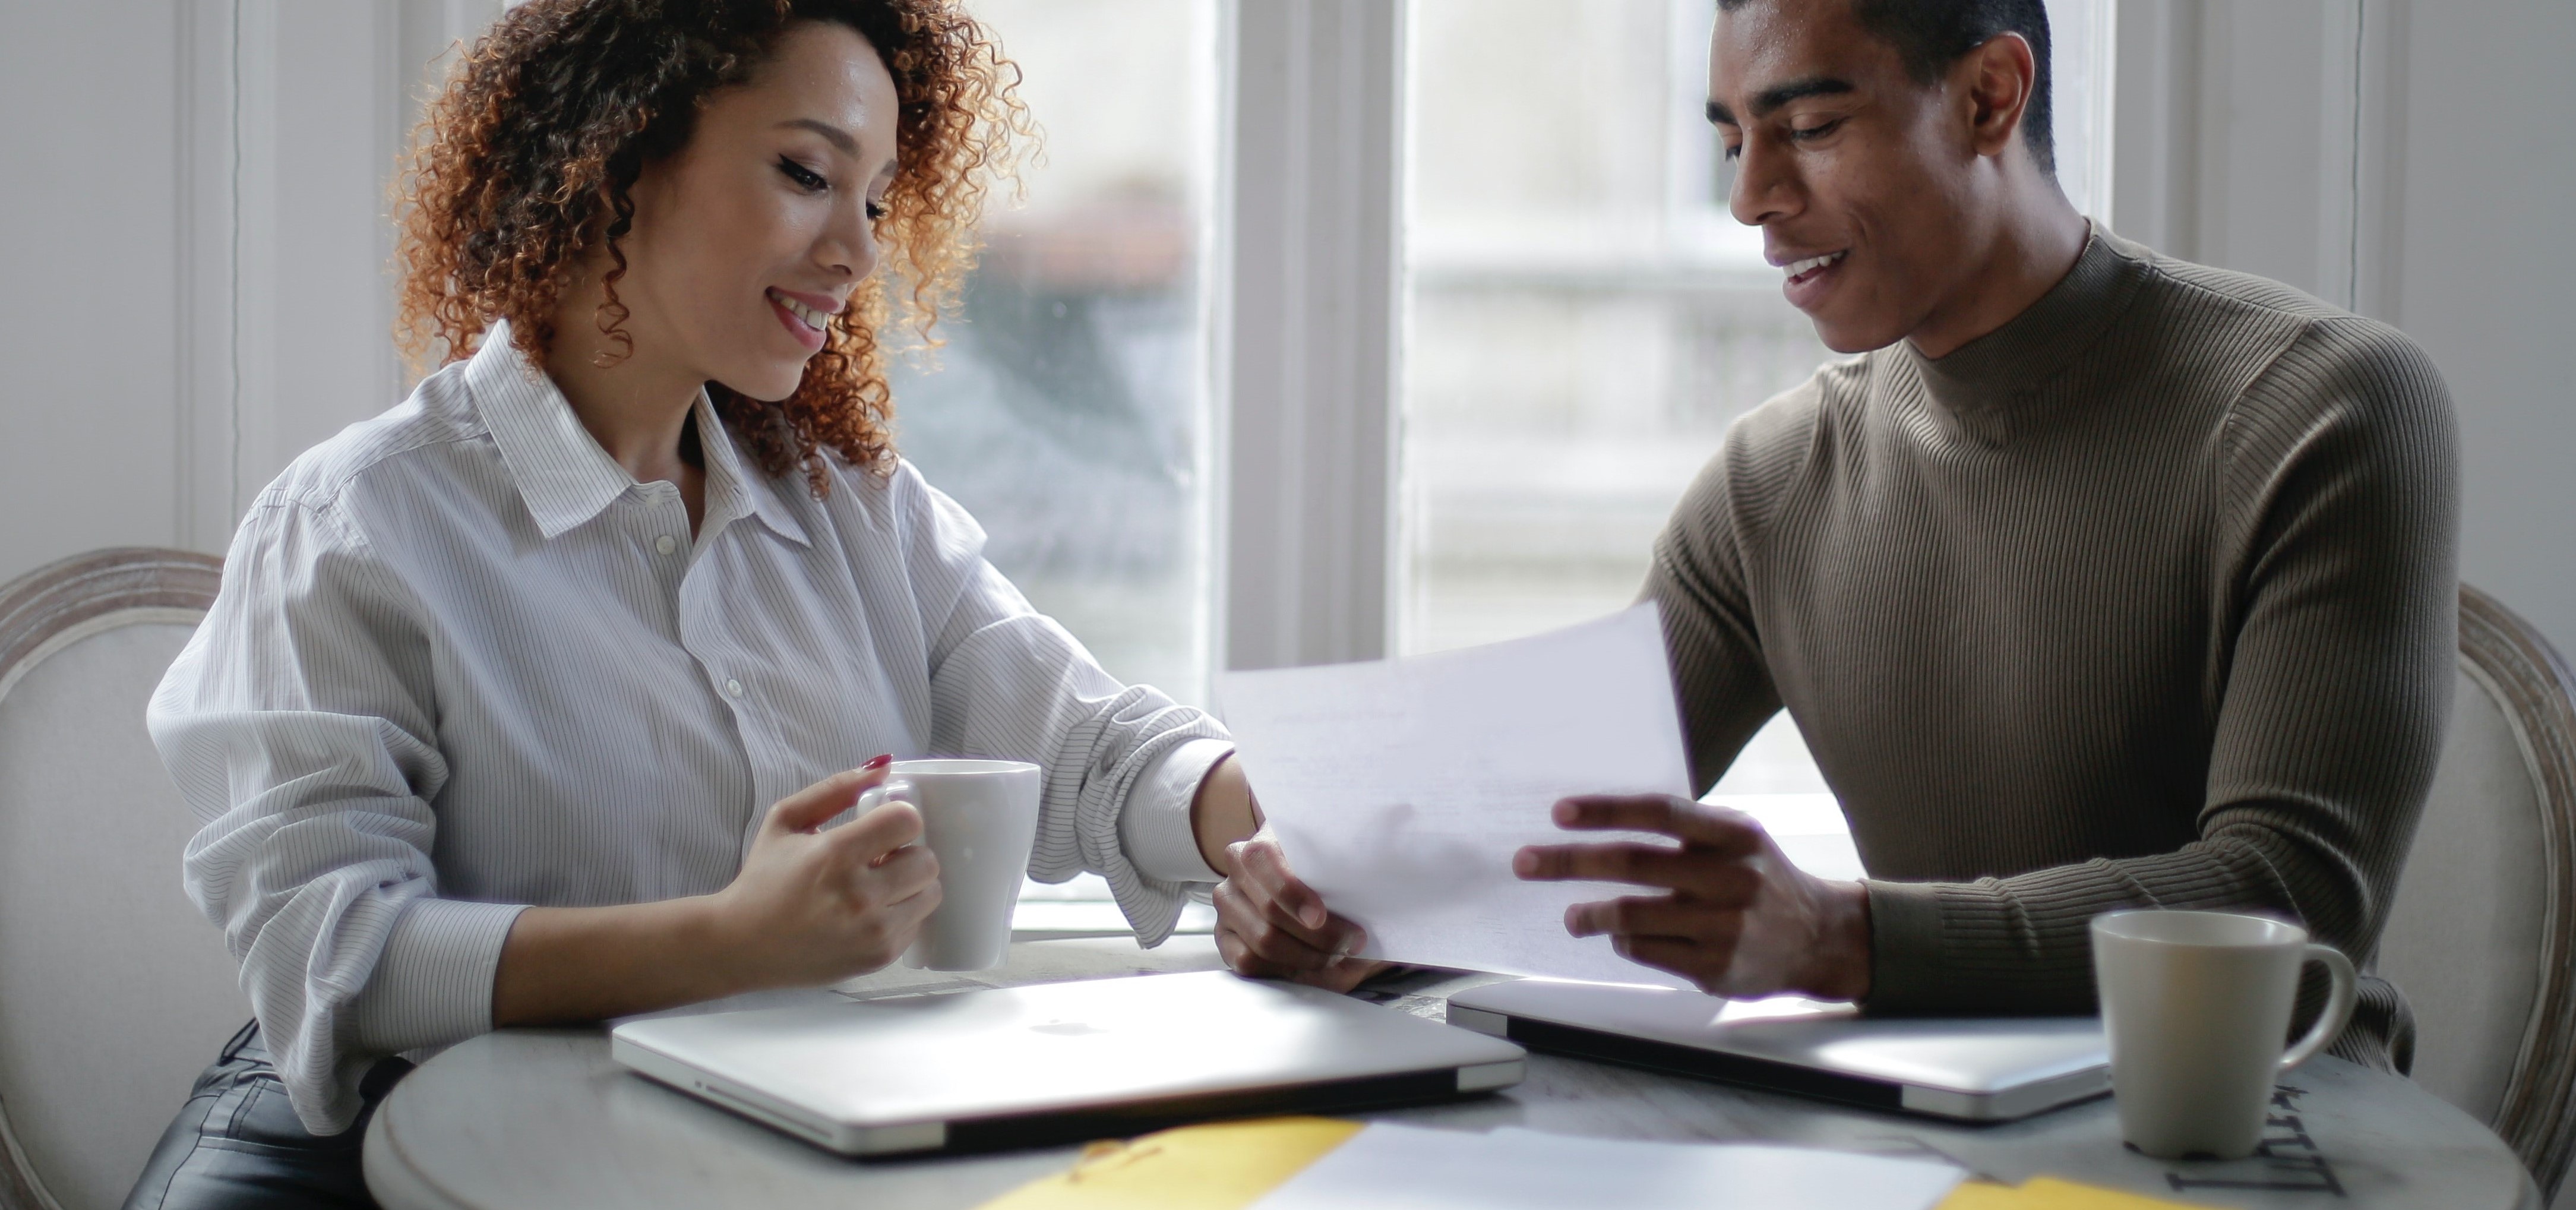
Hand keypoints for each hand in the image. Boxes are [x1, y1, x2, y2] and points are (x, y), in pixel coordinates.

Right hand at [709, 759, 943, 989]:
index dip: (899, 818)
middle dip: (908, 853)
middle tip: (883, 858)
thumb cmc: (763, 879)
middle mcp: (859, 895)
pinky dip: (901, 914)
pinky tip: (872, 912)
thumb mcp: (786, 820)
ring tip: (880, 885)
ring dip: (911, 885)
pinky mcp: (878, 957)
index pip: (907, 822)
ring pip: (930, 893)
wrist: (742, 944)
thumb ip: (835, 789)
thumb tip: (884, 767)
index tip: (883, 826)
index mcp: (835, 854)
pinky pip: (917, 925)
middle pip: (927, 860)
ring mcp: (872, 932)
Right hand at [1213, 825, 1387, 991]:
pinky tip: (1311, 963)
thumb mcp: (1343, 858)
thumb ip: (1354, 857)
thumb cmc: (1332, 871)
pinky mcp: (1225, 936)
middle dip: (1318, 936)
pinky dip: (1285, 968)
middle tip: (1353, 942)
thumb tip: (1381, 854)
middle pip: (1269, 912)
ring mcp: (1228, 904)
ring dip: (1308, 956)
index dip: (1290, 892)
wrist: (1315, 886)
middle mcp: (1236, 869)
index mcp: (1263, 840)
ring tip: (1338, 954)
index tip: (1320, 916)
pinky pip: (1247, 962)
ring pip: (1262, 942)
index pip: (1262, 860)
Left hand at [1514, 794, 1870, 1000]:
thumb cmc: (1760, 878)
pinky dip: (1625, 943)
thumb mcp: (1737, 838)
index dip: (1607, 810)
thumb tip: (1602, 821)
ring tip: (1571, 917)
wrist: (1819, 937)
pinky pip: (1649, 951)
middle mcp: (1729, 877)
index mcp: (1733, 834)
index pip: (1660, 814)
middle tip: (1526, 863)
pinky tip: (1619, 938)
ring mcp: (1723, 925)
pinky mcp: (1716, 966)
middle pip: (1633, 864)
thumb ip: (1684, 830)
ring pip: (1634, 916)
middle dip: (1569, 862)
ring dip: (1590, 914)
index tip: (1560, 813)